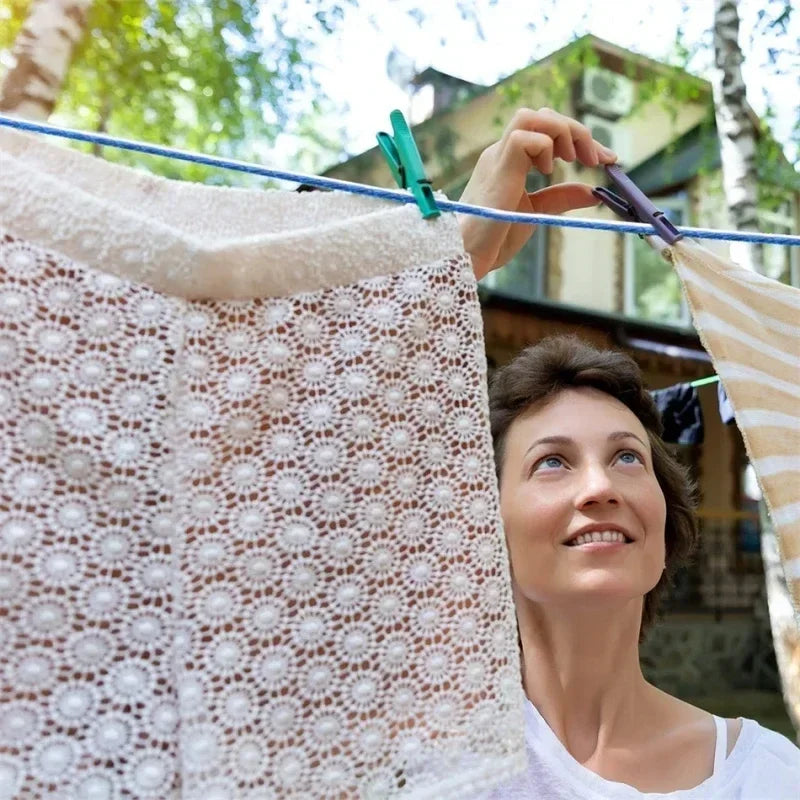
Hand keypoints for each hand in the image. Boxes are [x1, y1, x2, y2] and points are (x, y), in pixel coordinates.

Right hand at [457, 108, 616, 279]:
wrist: (468, 255)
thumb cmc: (494, 238)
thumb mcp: (536, 212)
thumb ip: (560, 198)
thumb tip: (592, 191)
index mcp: (510, 161)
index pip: (547, 130)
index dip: (579, 139)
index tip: (605, 159)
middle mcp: (502, 152)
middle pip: (542, 115)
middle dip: (575, 131)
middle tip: (595, 160)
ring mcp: (498, 157)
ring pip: (531, 116)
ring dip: (561, 131)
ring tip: (573, 159)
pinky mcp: (498, 168)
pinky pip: (524, 136)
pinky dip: (545, 147)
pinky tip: (549, 171)